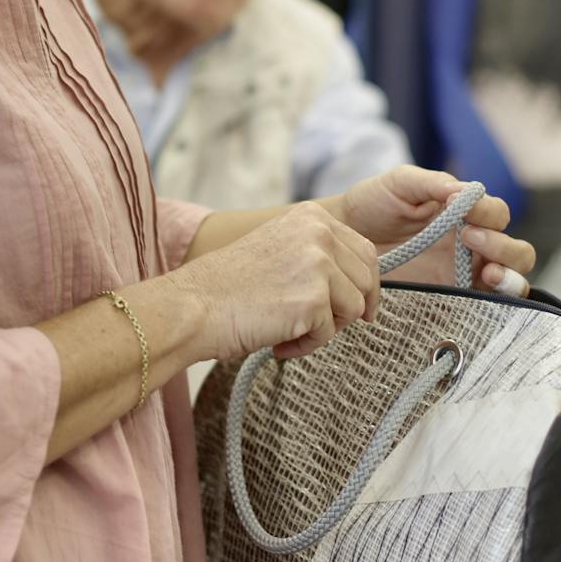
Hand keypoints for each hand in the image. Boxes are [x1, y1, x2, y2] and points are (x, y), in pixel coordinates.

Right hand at [170, 202, 381, 361]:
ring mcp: (318, 264)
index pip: (364, 251)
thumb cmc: (228, 288)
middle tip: (320, 325)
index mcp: (311, 216)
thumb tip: (358, 281)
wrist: (192, 307)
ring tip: (288, 329)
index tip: (359, 307)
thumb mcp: (279, 250)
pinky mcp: (314, 300)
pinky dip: (305, 345)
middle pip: (368, 280)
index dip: (365, 284)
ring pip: (355, 308)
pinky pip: (330, 334)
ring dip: (325, 328)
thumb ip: (316, 254)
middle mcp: (319, 233)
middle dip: (351, 309)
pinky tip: (277, 340)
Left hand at [327, 167, 537, 296]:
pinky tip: (477, 291)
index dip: (488, 213)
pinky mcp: (450, 299)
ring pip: (511, 280)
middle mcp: (472, 245)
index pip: (497, 215)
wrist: (344, 235)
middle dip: (503, 247)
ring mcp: (463, 274)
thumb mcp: (401, 183)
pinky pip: (485, 305)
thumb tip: (465, 192)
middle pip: (517, 252)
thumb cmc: (373, 204)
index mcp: (465, 214)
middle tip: (469, 238)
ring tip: (487, 273)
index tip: (463, 211)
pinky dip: (494, 301)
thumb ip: (433, 183)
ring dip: (509, 276)